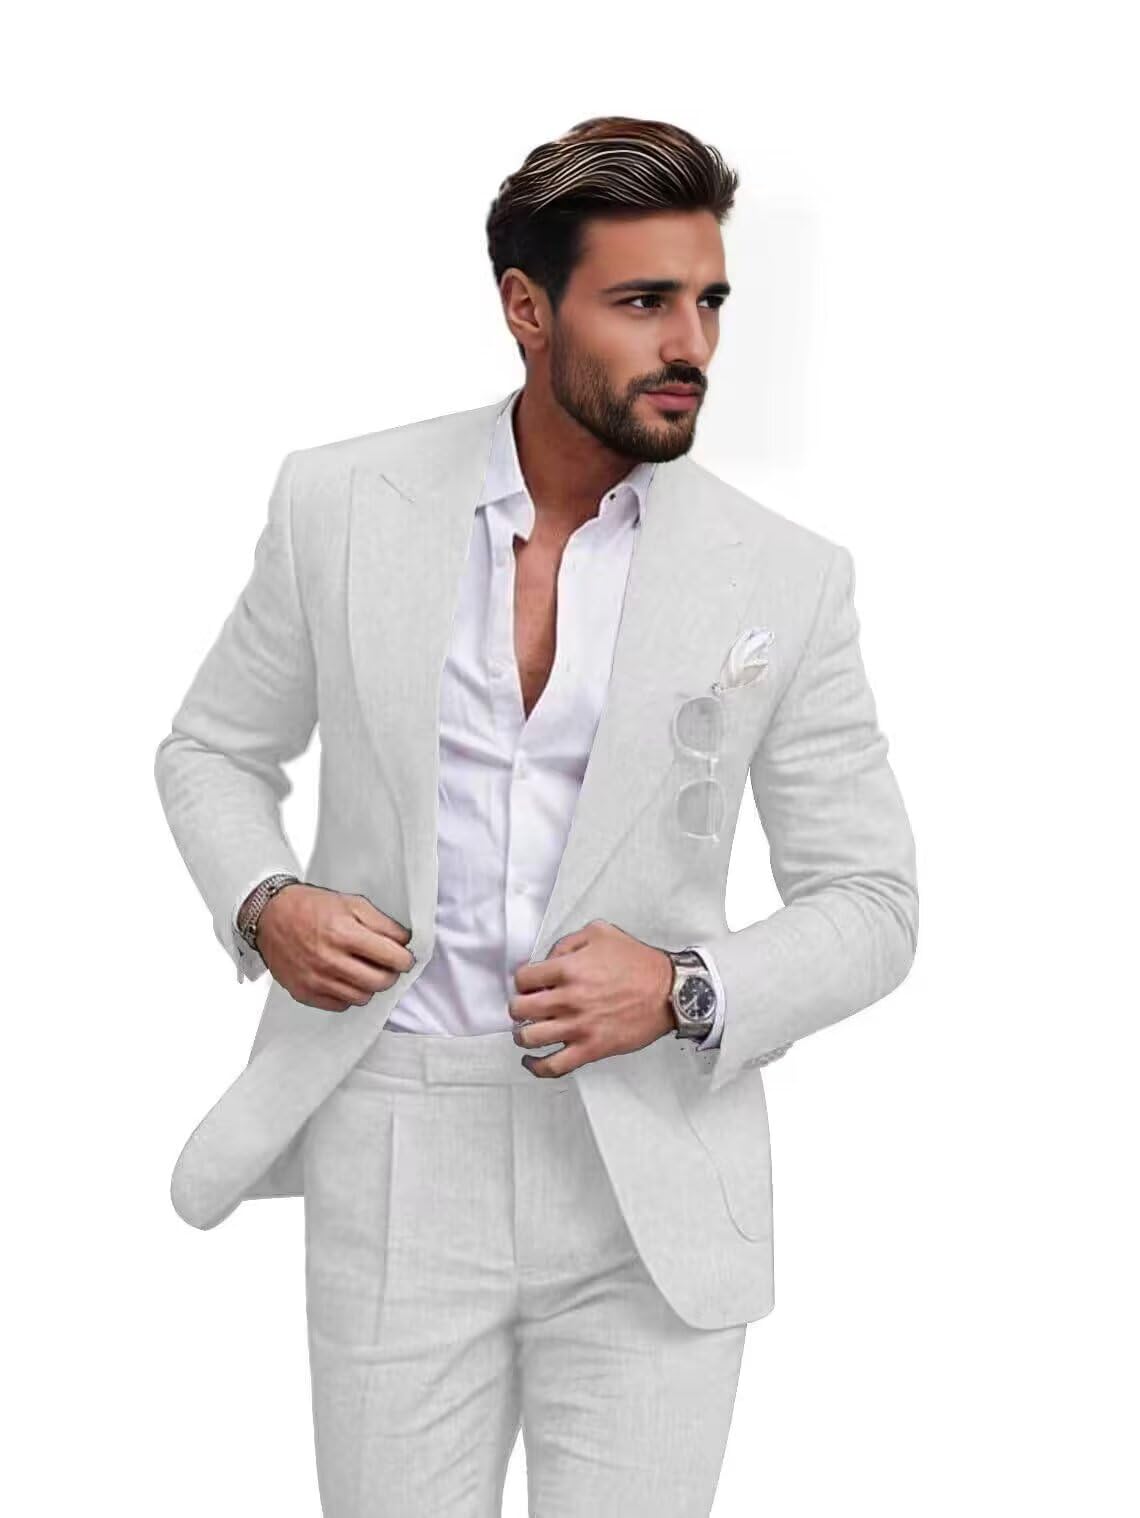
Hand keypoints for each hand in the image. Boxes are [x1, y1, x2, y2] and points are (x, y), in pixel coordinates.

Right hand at [255, 885, 414, 1010]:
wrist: (270, 916)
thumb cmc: (312, 907)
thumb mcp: (351, 903)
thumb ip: (382, 923)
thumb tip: (404, 942)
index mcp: (344, 933)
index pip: (390, 957)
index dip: (405, 959)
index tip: (405, 958)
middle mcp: (329, 959)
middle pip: (379, 982)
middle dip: (391, 974)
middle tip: (388, 966)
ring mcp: (315, 979)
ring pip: (362, 997)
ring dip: (370, 986)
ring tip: (365, 971)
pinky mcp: (304, 992)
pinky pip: (340, 1005)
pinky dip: (348, 995)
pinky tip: (345, 979)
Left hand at [508, 919, 674, 1077]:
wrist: (669, 992)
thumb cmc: (639, 963)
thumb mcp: (601, 933)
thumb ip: (568, 942)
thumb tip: (549, 958)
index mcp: (568, 969)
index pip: (523, 978)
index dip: (523, 981)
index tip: (529, 985)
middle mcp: (569, 998)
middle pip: (519, 1009)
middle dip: (519, 1007)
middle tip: (526, 1007)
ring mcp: (579, 1026)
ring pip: (530, 1038)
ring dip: (523, 1034)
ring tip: (528, 1030)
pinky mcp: (591, 1048)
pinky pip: (554, 1066)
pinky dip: (536, 1066)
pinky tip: (532, 1060)